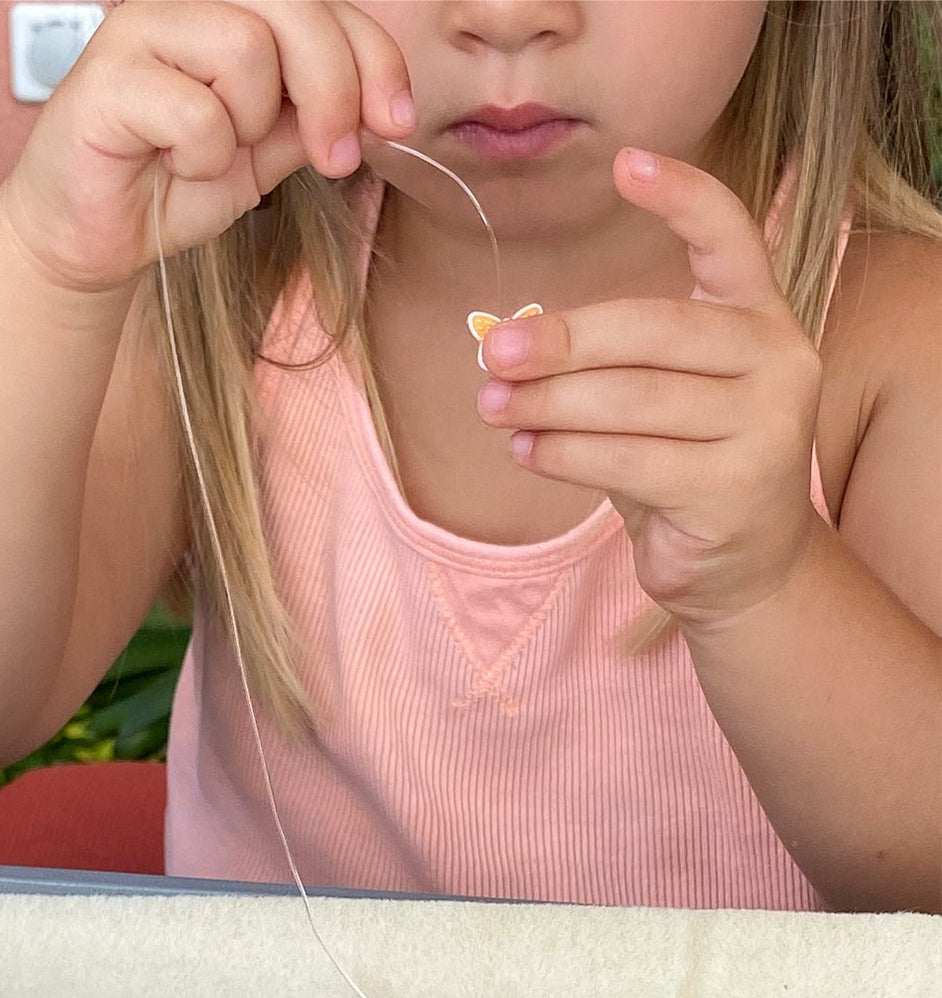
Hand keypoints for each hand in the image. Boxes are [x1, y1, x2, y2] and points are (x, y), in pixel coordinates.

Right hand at [1, 0, 414, 291]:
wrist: (99, 237)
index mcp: (231, 11)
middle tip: (336, 158)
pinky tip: (174, 167)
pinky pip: (194, 110)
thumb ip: (314, 116)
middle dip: (334, 88)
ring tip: (214, 155)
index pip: (325, 5)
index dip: (375, 57)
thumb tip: (380, 105)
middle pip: (293, 8)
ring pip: (244, 45)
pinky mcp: (103, 78)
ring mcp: (139, 30)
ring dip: (249, 124)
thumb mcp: (269, 151)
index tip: (395, 123)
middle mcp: (185, 4)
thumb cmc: (175, 183)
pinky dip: (202, 156)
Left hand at [476, 148, 823, 628]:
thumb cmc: (683, 462)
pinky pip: (626, 461)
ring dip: (549, 404)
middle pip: (656, 330)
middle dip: (564, 340)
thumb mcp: (654, 398)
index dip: (682, 197)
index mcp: (758, 318)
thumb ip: (603, 365)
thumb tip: (502, 345)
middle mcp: (777, 360)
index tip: (625, 162)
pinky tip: (527, 451)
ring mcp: (767, 426)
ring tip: (494, 407)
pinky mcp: (736, 488)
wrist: (740, 562)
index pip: (731, 239)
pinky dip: (564, 455)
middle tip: (493, 352)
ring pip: (632, 401)